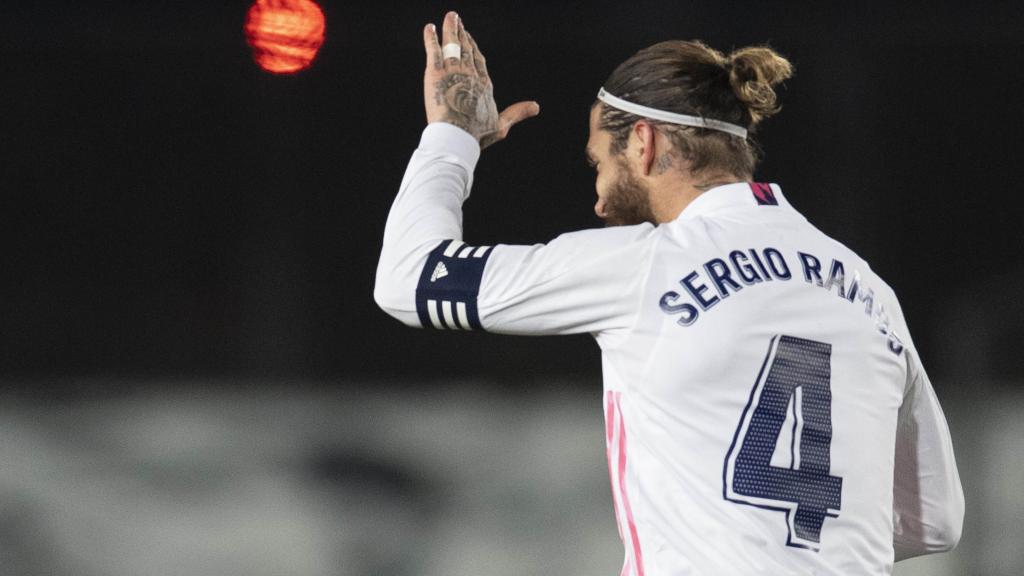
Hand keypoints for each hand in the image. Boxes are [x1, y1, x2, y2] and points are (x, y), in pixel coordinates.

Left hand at [423, 12, 538, 148]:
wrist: (457, 134)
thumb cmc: (477, 134)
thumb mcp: (501, 126)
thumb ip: (516, 114)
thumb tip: (537, 106)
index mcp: (484, 85)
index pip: (478, 61)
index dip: (473, 48)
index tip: (470, 37)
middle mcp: (470, 73)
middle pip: (466, 48)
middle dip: (462, 33)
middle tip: (457, 20)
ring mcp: (453, 71)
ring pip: (452, 44)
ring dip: (450, 29)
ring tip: (450, 17)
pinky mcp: (435, 72)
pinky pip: (433, 49)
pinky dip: (431, 37)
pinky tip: (429, 28)